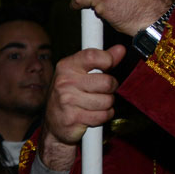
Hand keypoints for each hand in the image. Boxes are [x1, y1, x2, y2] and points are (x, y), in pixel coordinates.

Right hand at [40, 45, 125, 171]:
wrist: (53, 124)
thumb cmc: (69, 95)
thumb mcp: (80, 73)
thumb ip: (101, 61)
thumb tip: (120, 49)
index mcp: (66, 67)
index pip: (93, 56)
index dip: (107, 61)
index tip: (106, 67)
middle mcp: (65, 82)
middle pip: (107, 82)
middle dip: (110, 89)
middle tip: (101, 91)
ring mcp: (67, 101)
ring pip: (107, 101)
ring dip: (107, 105)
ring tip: (95, 104)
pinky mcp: (73, 118)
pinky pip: (103, 115)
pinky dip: (104, 116)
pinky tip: (94, 114)